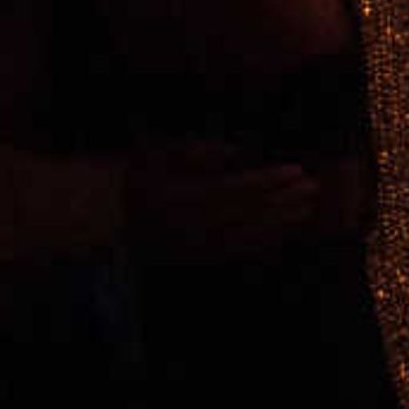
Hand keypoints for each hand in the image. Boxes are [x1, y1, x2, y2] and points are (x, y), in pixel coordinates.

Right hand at [122, 141, 337, 266]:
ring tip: (305, 210)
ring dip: (277, 224)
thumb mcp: (159, 152)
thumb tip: (238, 150)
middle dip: (283, 201)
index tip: (296, 169)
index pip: (237, 188)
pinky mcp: (188, 258)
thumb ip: (199, 151)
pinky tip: (278, 238)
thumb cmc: (127, 174)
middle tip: (313, 188)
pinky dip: (257, 246)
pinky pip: (229, 254)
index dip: (270, 180)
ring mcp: (190, 245)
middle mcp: (189, 224)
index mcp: (182, 195)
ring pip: (242, 237)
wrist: (95, 215)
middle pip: (246, 214)